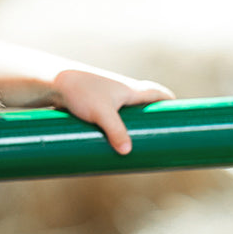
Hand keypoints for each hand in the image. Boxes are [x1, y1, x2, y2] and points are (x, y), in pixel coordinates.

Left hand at [49, 67, 173, 156]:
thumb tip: (127, 152)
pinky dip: (114, 126)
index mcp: (131, 89)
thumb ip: (116, 132)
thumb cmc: (80, 92)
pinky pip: (109, 116)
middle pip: (143, 104)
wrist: (53, 81)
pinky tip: (110, 139)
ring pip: (125, 111)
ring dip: (131, 123)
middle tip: (156, 135)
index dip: (169, 103)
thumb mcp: (102, 114)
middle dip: (150, 118)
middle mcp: (121, 91)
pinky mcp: (92, 104)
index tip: (179, 114)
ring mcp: (106, 97)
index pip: (157, 93)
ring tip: (134, 143)